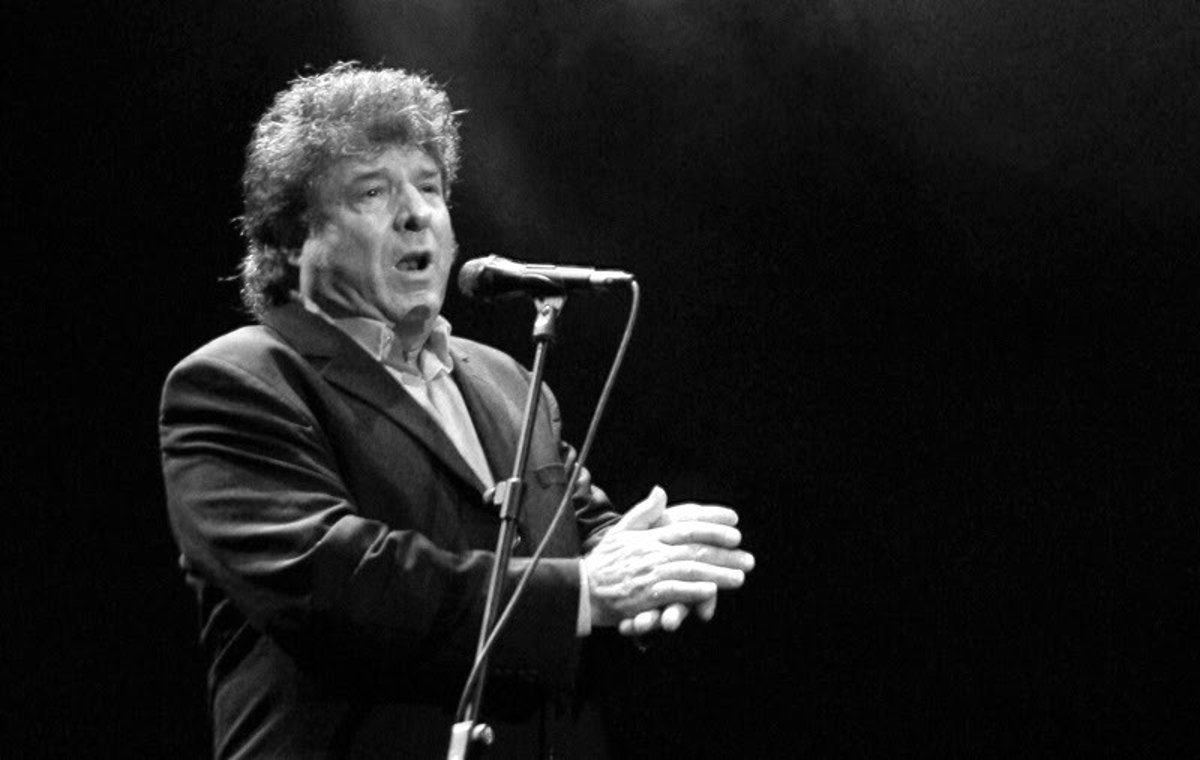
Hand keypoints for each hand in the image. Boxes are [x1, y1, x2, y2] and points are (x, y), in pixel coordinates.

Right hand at [583, 486, 753, 629]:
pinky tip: (712, 591)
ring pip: (689, 570)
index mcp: (650, 536)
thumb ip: (644, 512)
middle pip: (695, 550)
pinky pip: (673, 591)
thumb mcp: (621, 530)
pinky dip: (693, 590)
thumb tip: (661, 491)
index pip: (687, 527)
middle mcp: (652, 552)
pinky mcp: (645, 595)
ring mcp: (650, 573)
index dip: (713, 527)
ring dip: (716, 574)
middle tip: (748, 559)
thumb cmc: (603, 562)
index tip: (735, 528)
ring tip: (739, 578)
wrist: (582, 588)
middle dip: (724, 554)